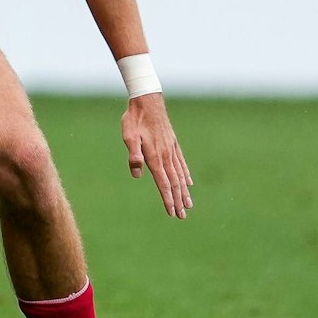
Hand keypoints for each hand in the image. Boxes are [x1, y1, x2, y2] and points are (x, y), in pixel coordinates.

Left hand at [121, 94, 193, 218]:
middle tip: (182, 216)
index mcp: (154, 156)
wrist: (147, 100)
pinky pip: (181, 163)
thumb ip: (134, 155)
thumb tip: (136, 174)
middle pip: (174, 183)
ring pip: (179, 175)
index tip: (172, 212)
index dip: (168, 199)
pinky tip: (189, 183)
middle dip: (178, 201)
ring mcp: (171, 149)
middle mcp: (166, 155)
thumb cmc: (134, 119)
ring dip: (184, 191)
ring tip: (188, 205)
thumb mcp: (129, 136)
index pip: (163, 183)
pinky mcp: (173, 144)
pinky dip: (185, 174)